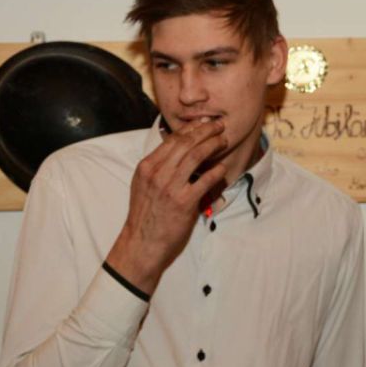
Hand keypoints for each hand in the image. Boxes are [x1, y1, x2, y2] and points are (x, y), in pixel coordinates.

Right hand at [106, 119, 226, 294]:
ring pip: (195, 156)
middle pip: (185, 143)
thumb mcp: (144, 185)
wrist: (142, 243)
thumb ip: (159, 168)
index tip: (203, 123)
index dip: (190, 129)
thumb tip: (179, 152)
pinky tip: (222, 167)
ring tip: (223, 140)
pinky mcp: (184, 202)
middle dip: (205, 131)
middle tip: (218, 125)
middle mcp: (157, 173)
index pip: (172, 140)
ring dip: (212, 145)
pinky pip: (205, 180)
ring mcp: (170, 187)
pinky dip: (216, 171)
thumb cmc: (145, 215)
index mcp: (147, 167)